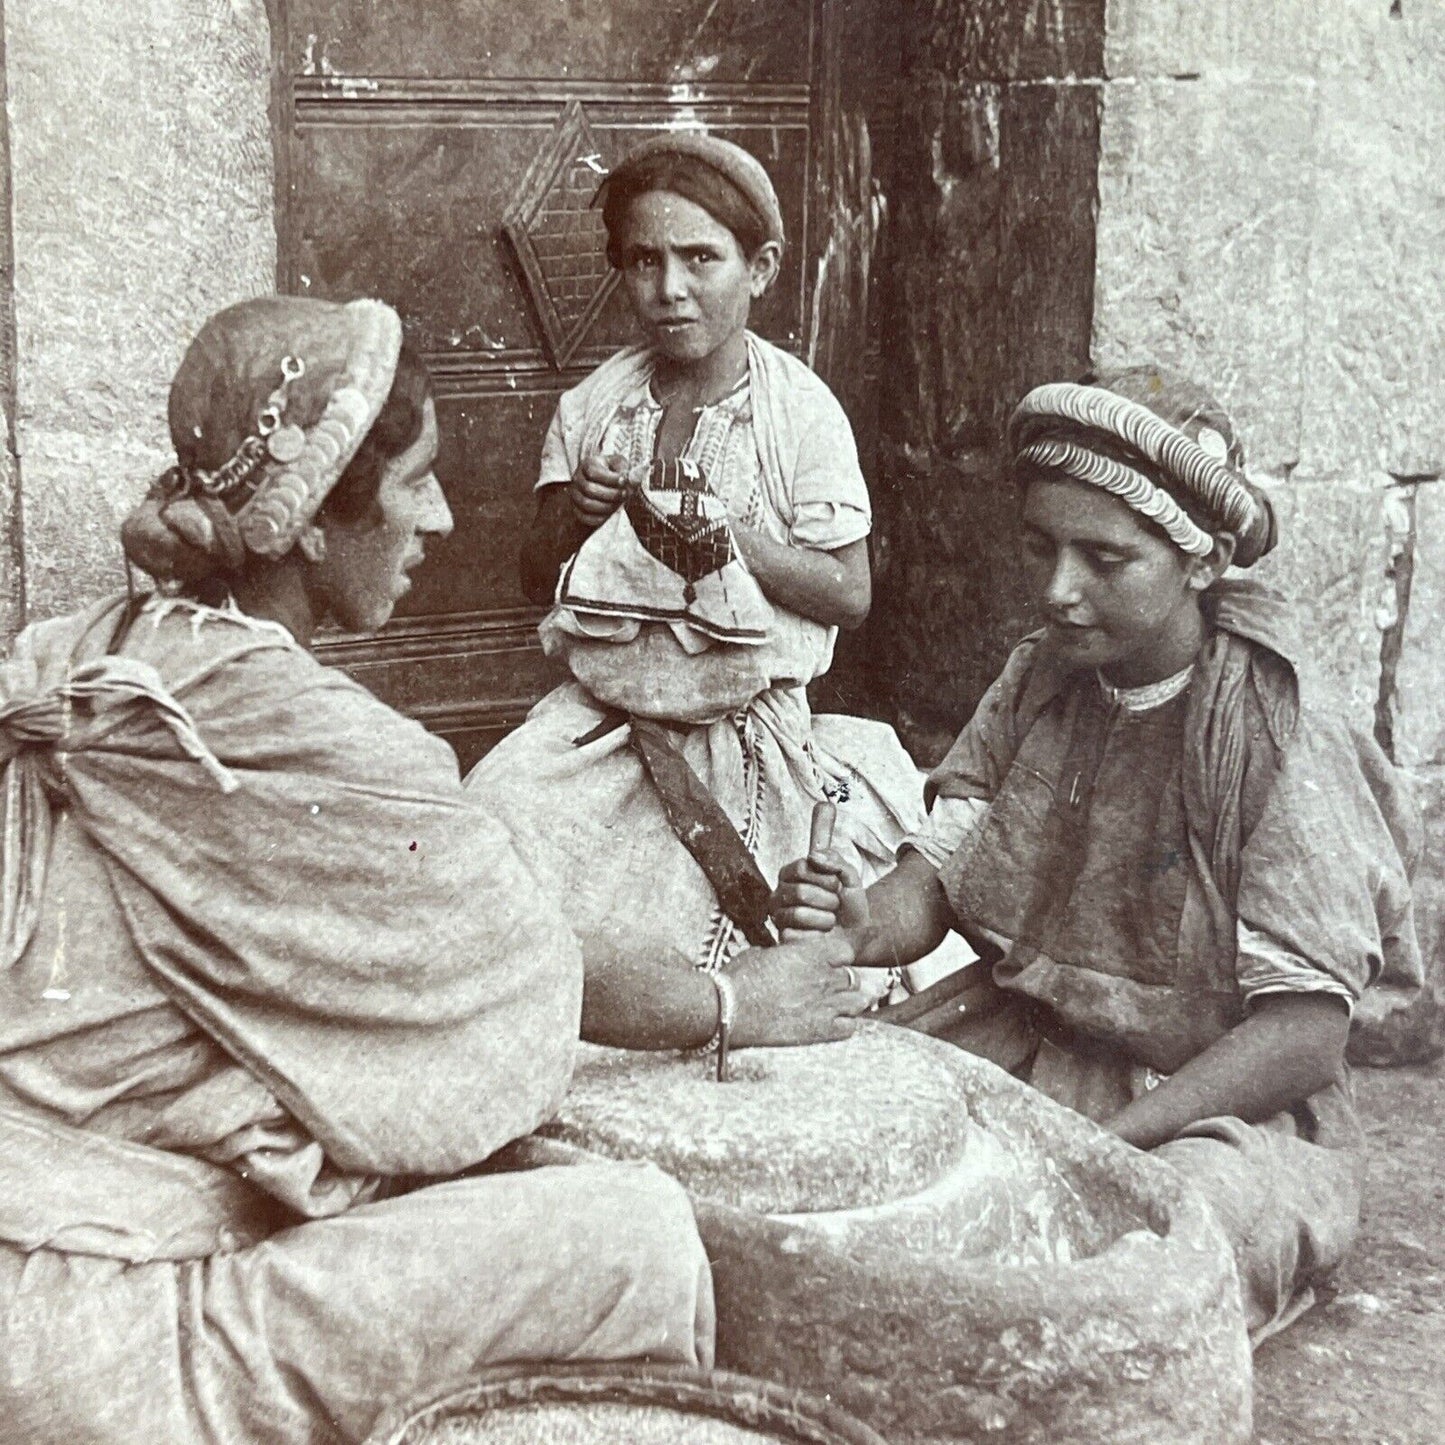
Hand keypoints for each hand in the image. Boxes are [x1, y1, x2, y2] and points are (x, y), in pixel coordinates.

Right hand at [569, 453, 627, 527]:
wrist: (602, 487)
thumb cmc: (613, 474)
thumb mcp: (621, 467)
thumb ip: (629, 471)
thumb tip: (636, 476)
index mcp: (588, 464)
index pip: (593, 472)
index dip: (610, 479)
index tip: (623, 481)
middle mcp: (578, 478)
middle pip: (589, 489)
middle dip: (610, 494)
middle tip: (624, 495)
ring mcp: (575, 494)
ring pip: (586, 504)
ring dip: (605, 506)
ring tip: (617, 504)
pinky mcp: (576, 509)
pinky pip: (584, 517)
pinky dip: (598, 518)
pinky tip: (609, 514)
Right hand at [726, 933, 870, 1046]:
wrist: (730, 1009)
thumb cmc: (740, 978)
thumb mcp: (762, 953)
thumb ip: (785, 954)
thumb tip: (785, 956)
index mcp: (812, 954)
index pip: (846, 952)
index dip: (837, 959)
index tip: (826, 964)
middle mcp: (825, 977)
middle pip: (853, 978)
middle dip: (843, 983)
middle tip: (826, 990)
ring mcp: (826, 1005)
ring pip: (859, 1002)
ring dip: (849, 1004)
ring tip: (834, 1008)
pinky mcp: (821, 1030)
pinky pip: (850, 1028)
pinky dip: (844, 1026)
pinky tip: (830, 1025)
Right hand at [771, 849, 869, 941]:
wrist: (856, 934)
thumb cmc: (849, 904)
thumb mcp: (849, 876)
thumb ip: (833, 859)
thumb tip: (813, 856)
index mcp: (791, 874)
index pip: (801, 869)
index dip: (825, 879)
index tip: (837, 886)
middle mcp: (780, 893)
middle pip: (800, 892)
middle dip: (828, 900)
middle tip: (835, 905)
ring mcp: (779, 915)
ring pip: (798, 914)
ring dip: (825, 918)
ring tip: (830, 920)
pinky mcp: (783, 937)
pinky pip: (797, 935)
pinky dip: (818, 934)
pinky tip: (821, 934)